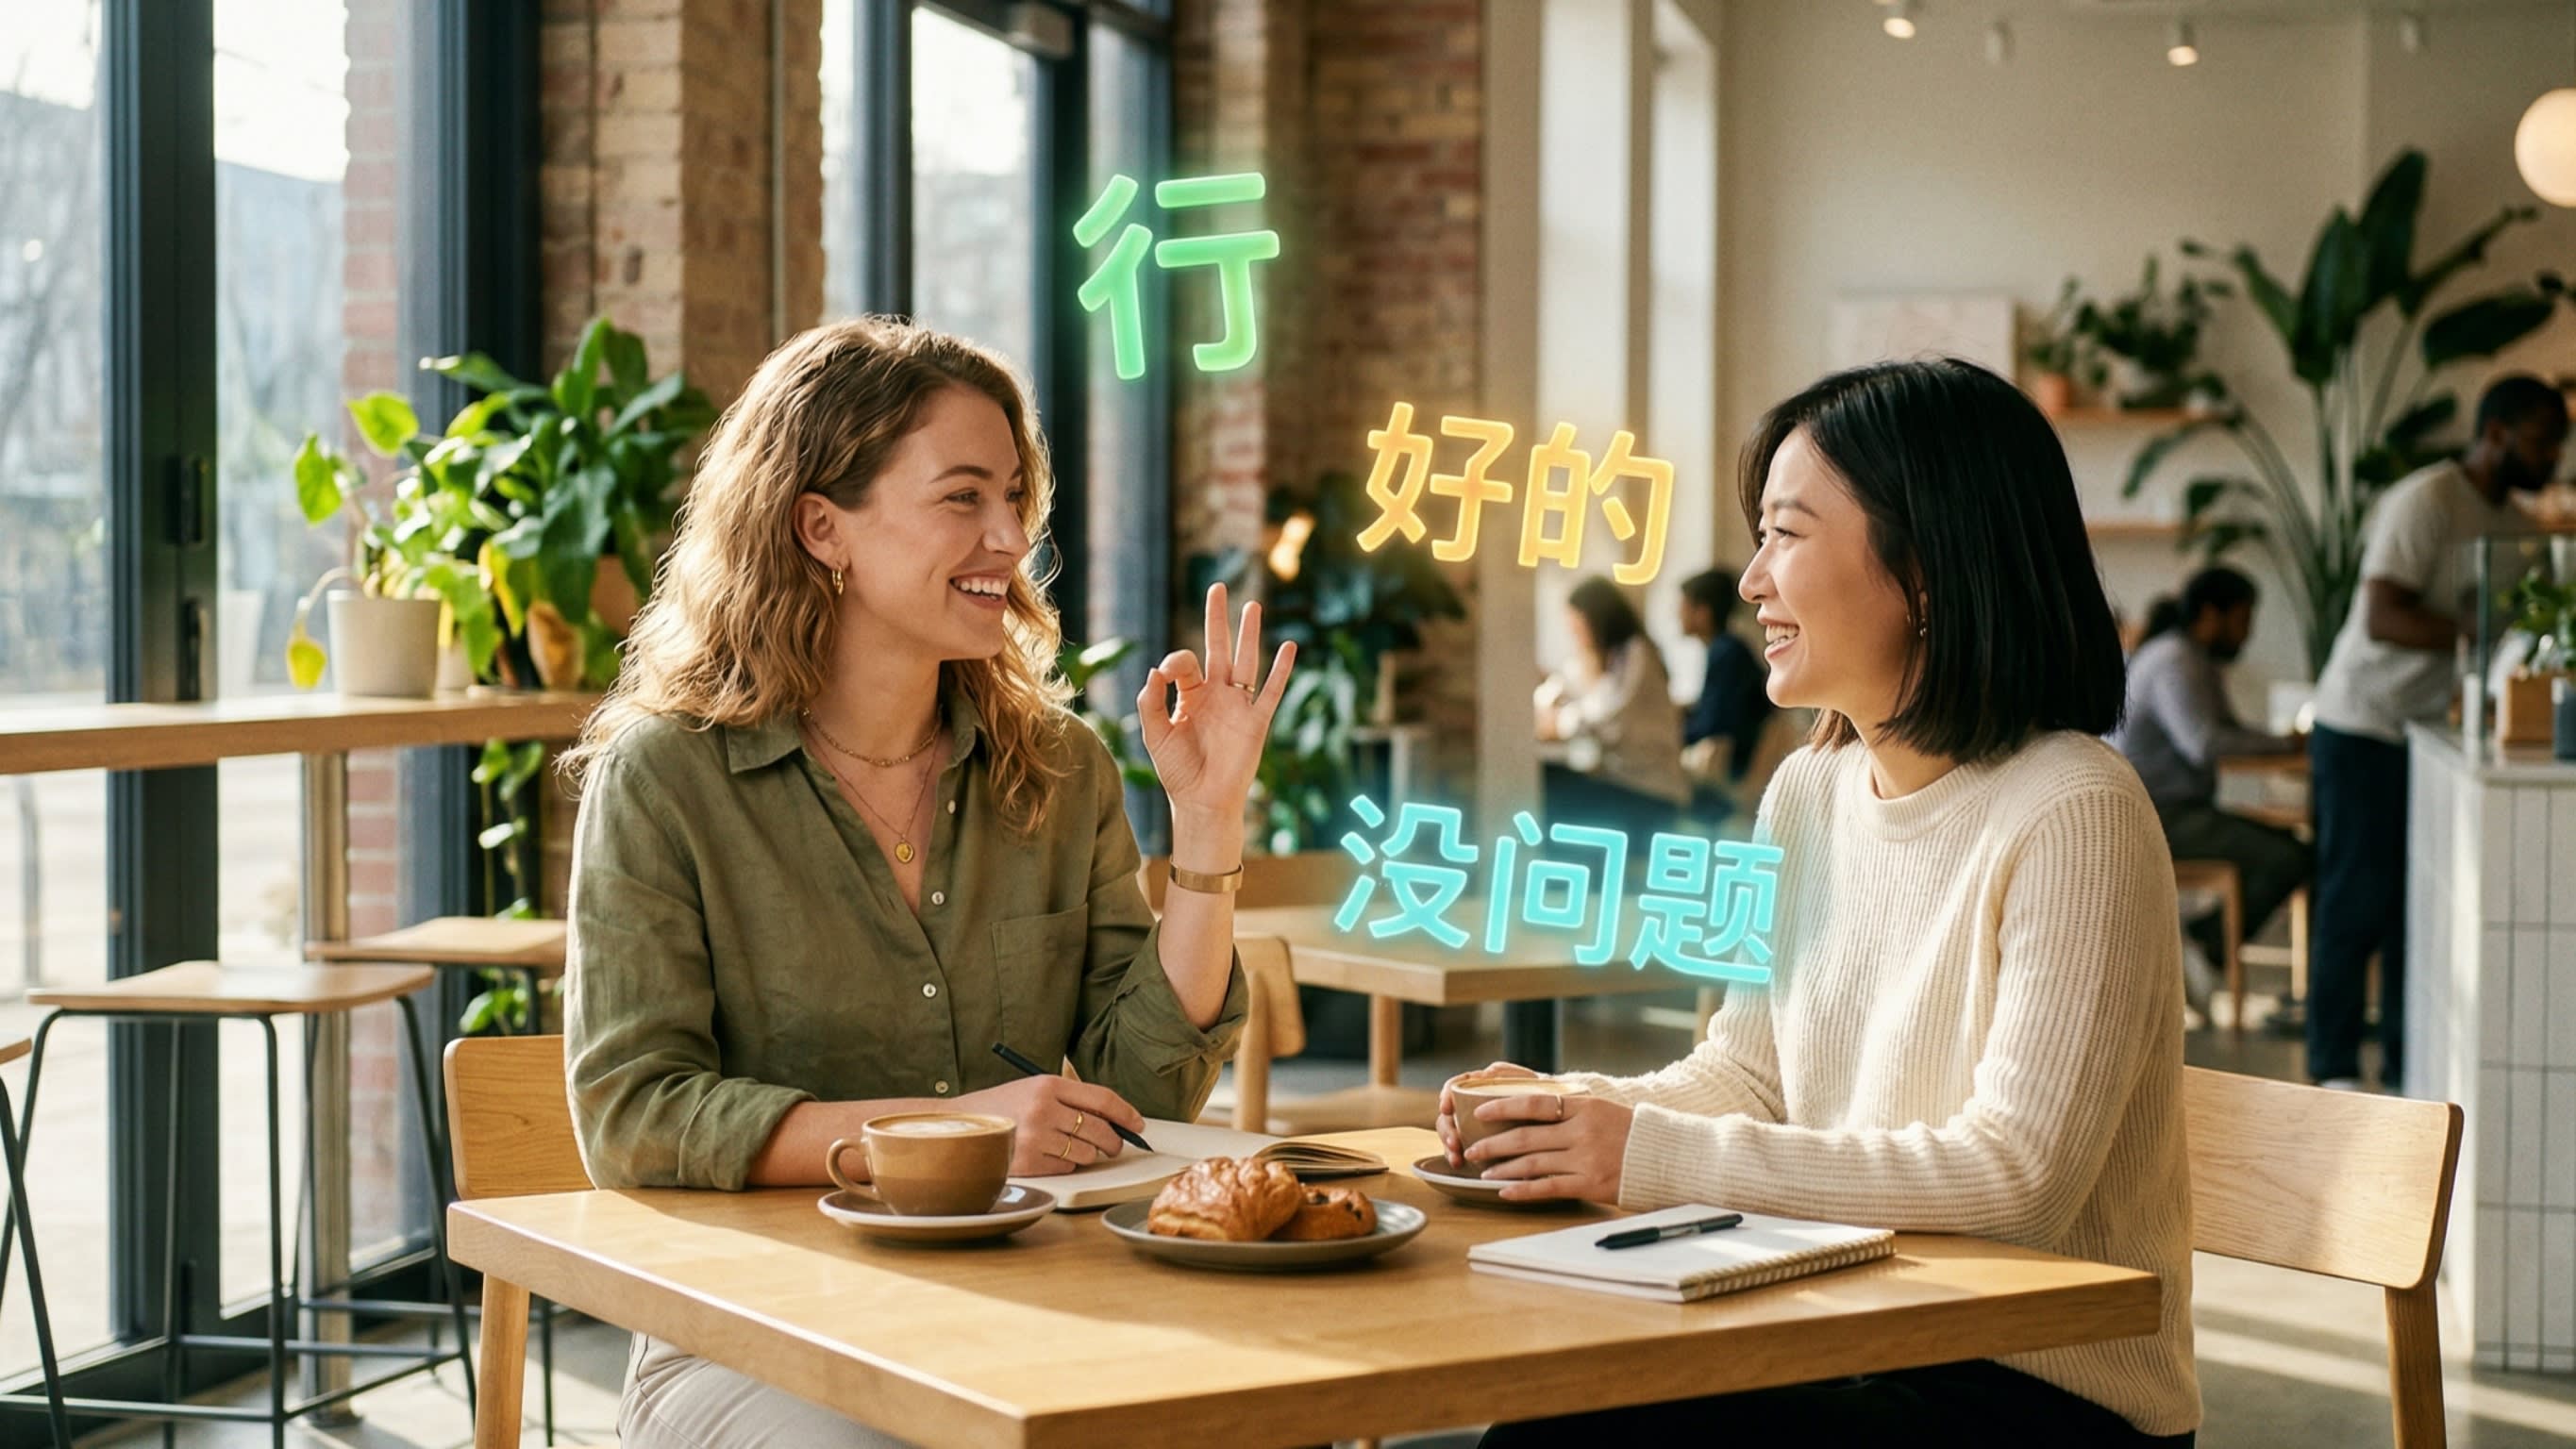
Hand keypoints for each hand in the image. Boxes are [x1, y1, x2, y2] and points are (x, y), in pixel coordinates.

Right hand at [952, 1075, 1147, 1177]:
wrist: (960, 1125)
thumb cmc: (1002, 1107)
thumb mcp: (1035, 1089)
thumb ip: (1071, 1099)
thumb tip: (1114, 1120)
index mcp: (1048, 1085)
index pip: (1102, 1099)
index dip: (1126, 1113)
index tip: (1138, 1124)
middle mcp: (1043, 1109)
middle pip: (1099, 1129)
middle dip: (1113, 1141)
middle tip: (1114, 1145)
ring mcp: (1035, 1137)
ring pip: (1086, 1153)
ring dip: (1087, 1155)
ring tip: (1070, 1147)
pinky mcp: (1028, 1162)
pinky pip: (1066, 1168)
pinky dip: (1065, 1166)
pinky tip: (1048, 1155)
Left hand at [1138, 583, 1295, 820]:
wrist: (1202, 802)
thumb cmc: (1178, 772)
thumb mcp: (1155, 734)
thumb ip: (1150, 702)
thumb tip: (1154, 670)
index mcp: (1190, 696)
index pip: (1185, 662)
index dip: (1174, 661)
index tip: (1165, 674)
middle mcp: (1216, 695)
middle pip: (1218, 648)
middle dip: (1217, 618)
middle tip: (1217, 587)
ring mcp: (1238, 706)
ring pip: (1246, 661)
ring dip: (1249, 633)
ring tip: (1252, 605)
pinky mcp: (1256, 721)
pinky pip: (1271, 691)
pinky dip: (1281, 669)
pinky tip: (1289, 647)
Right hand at [1436, 1062, 1537, 1164]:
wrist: (1560, 1119)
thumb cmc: (1546, 1096)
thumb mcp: (1530, 1082)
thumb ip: (1510, 1075)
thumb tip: (1487, 1073)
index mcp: (1484, 1084)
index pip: (1457, 1084)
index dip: (1446, 1094)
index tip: (1446, 1108)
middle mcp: (1474, 1103)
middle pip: (1449, 1112)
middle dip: (1446, 1128)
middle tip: (1454, 1142)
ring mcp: (1474, 1124)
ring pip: (1451, 1130)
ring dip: (1449, 1144)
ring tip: (1456, 1158)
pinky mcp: (1479, 1142)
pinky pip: (1461, 1147)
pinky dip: (1456, 1155)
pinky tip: (1458, 1164)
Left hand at [1469, 1093, 1633, 1205]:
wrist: (1667, 1156)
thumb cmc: (1632, 1132)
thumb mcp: (1602, 1110)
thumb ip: (1571, 1111)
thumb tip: (1532, 1113)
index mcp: (1584, 1107)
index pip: (1534, 1103)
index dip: (1503, 1107)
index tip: (1480, 1112)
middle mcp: (1582, 1131)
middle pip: (1526, 1136)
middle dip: (1494, 1144)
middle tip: (1472, 1149)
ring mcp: (1585, 1159)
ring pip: (1532, 1163)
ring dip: (1503, 1169)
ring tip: (1484, 1172)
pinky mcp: (1590, 1184)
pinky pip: (1548, 1187)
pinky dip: (1523, 1190)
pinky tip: (1506, 1192)